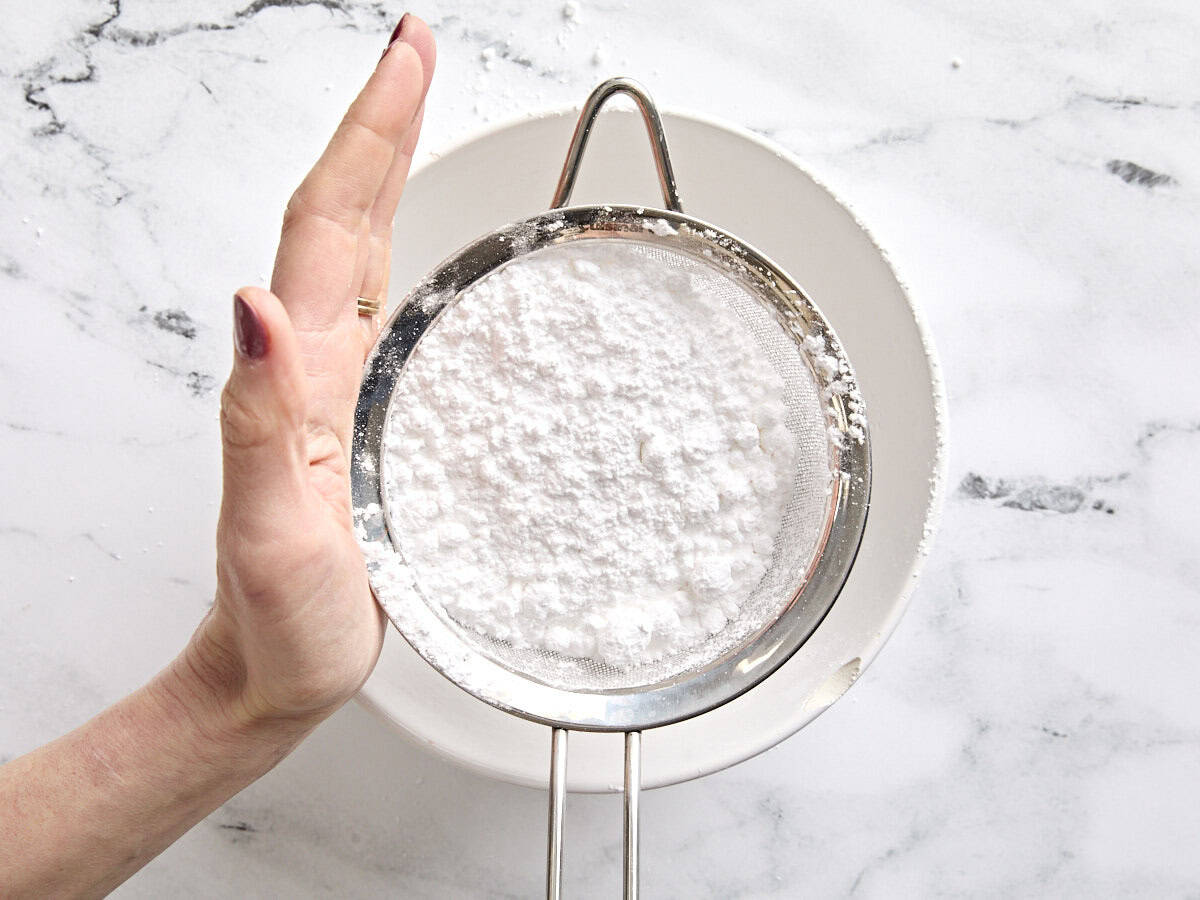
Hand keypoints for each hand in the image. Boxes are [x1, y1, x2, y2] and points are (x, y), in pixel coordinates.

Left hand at [190, 15, 436, 727]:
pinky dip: (402, 246)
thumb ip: (258, 420)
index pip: (330, 225)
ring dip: (387, 169)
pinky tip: (425, 240)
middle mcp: (314, 367)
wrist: (271, 671)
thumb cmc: (275, 618)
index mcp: (301, 377)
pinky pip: (383, 308)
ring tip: (419, 111)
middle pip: (344, 214)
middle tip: (417, 52)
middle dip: (381, 123)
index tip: (406, 59)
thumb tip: (251, 300)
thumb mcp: (267, 530)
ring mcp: (338, 387)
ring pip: (360, 250)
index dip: (368, 136)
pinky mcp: (362, 415)